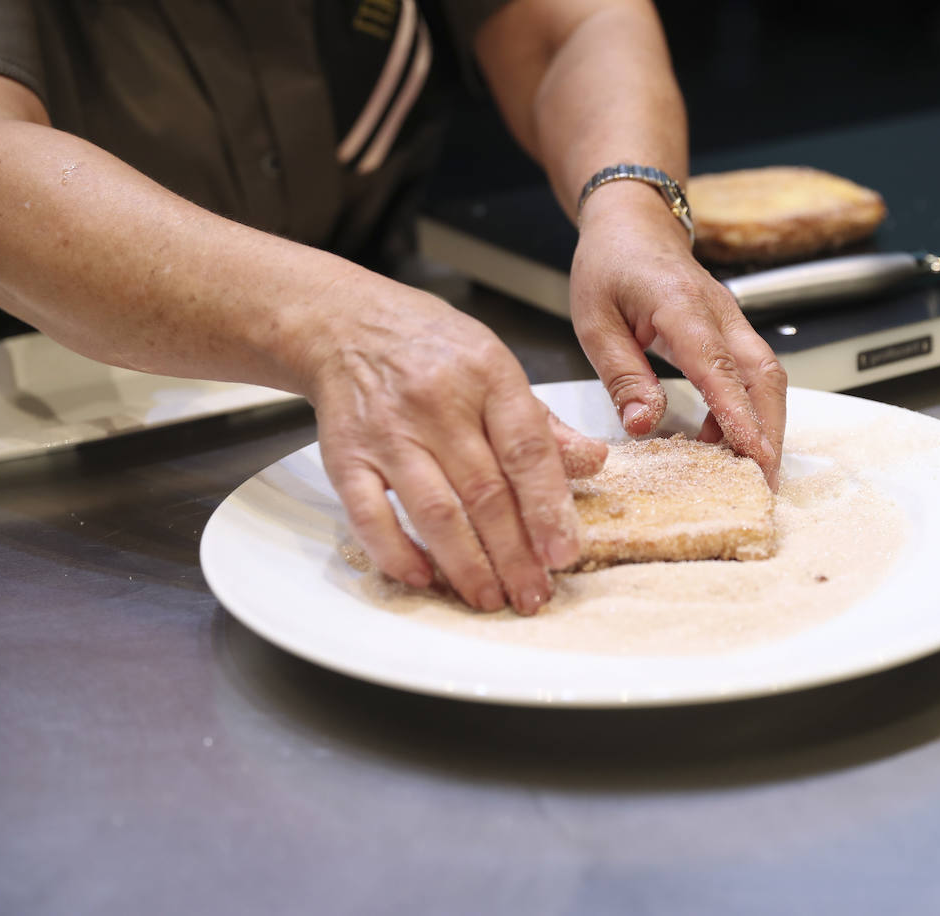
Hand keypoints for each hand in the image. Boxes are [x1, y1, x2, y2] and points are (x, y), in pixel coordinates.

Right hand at [301, 273, 605, 614]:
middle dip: (514, 553)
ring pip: (434, 511)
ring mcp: (389, 432)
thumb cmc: (432, 348)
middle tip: (534, 594)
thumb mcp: (497, 368)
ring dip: (466, 565)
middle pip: (484, 492)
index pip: (527, 451)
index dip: (547, 507)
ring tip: (491, 598)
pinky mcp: (345, 456)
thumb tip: (594, 463)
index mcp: (488, 377)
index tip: (563, 553)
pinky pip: (369, 515)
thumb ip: (543, 424)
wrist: (346, 324)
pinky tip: (423, 578)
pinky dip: (395, 552)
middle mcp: (438, 404)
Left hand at [569, 182, 787, 487]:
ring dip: (764, 424)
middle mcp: (719, 313)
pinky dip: (746, 410)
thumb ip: (622, 374)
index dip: (737, 414)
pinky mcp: (732, 331)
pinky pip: (752, 373)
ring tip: (744, 470)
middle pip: (764, 375)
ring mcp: (732, 321)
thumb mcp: (595, 321)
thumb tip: (643, 425)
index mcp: (681, 306)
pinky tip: (719, 438)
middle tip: (764, 481)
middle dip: (770, 431)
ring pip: (766, 376)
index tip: (753, 454)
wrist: (632, 222)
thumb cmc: (610, 264)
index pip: (718, 367)